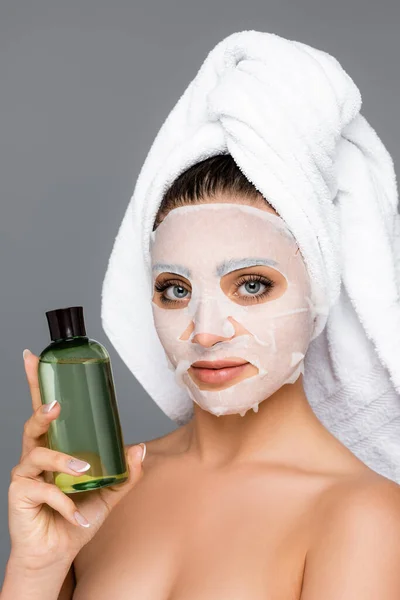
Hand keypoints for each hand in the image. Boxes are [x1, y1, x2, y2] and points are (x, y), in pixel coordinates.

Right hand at [7, 349, 145, 571]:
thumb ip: (125, 472)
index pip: (45, 409)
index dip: (37, 383)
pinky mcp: (19, 494)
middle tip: (56, 406)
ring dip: (62, 462)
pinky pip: (42, 489)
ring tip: (82, 472)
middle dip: (41, 409)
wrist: (58, 553)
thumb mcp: (108, 493)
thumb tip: (139, 448)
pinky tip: (76, 516)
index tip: (32, 357)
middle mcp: (37, 455)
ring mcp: (25, 474)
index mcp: (56, 446)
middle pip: (33, 422)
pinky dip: (64, 502)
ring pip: (38, 453)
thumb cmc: (78, 516)